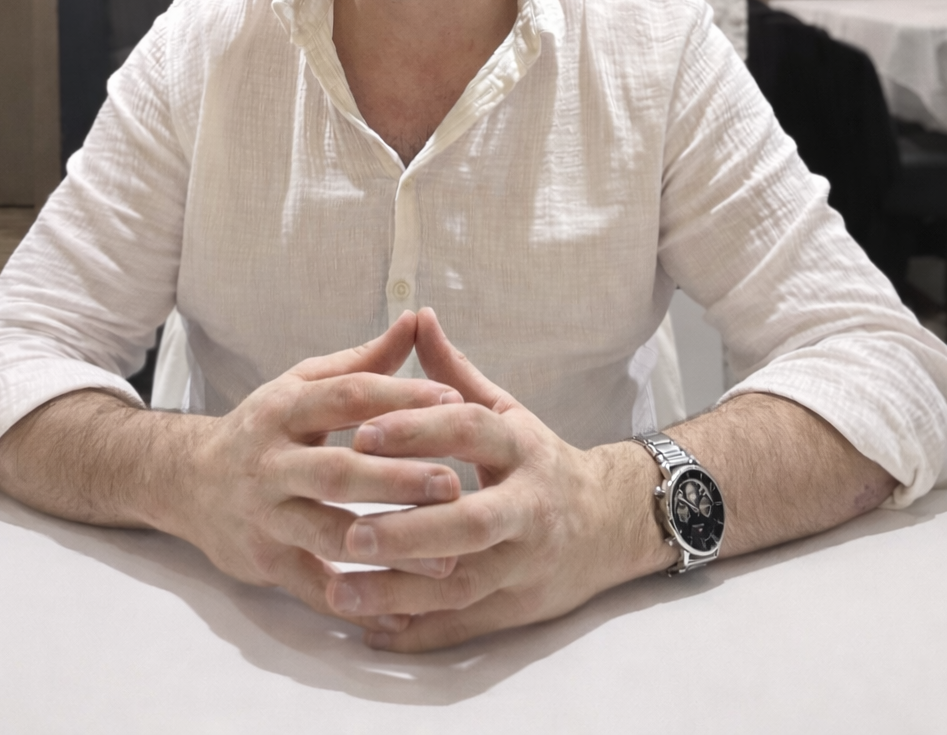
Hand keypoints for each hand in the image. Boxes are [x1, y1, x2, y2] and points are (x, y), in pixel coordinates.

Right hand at [171, 311, 465, 628]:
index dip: (399, 397)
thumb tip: (416, 321)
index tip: (453, 401)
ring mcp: (264, 515)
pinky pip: (313, 585)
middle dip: (396, 479)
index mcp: (284, 407)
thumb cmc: (265, 427)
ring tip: (445, 557)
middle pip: (337, 470)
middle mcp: (270, 460)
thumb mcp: (303, 385)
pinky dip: (355, 600)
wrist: (187, 480)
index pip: (346, 396)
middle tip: (453, 485)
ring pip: (327, 533)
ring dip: (386, 546)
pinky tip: (400, 607)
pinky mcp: (262, 562)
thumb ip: (363, 362)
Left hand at [324, 308, 668, 650]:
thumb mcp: (506, 411)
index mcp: (520, 448)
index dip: (417, 432)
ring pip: (463, 585)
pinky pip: (465, 626)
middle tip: (349, 534)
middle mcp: (528, 507)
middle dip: (410, 532)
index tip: (361, 435)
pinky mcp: (518, 607)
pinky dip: (419, 631)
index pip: (469, 433)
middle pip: (472, 523)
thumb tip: (418, 317)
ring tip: (341, 591)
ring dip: (401, 593)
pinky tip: (371, 630)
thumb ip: (454, 375)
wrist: (607, 524)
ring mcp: (525, 563)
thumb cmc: (537, 461)